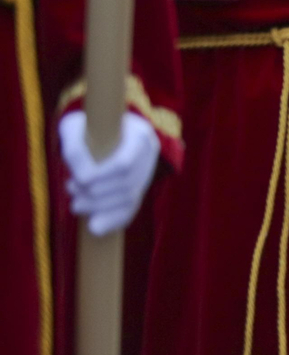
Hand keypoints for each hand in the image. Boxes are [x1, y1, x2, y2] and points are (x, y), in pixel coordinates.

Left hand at [58, 111, 160, 235]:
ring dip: (100, 207)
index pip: (125, 164)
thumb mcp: (74, 128)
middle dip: (96, 194)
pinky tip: (95, 228)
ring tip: (75, 205)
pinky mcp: (140, 187)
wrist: (99, 129)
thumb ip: (75, 150)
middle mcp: (150, 153)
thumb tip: (83, 180)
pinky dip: (114, 221)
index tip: (78, 181)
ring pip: (130, 198)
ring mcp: (147, 171)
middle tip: (71, 190)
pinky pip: (132, 209)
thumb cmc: (84, 126)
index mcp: (140, 134)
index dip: (102, 177)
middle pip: (127, 184)